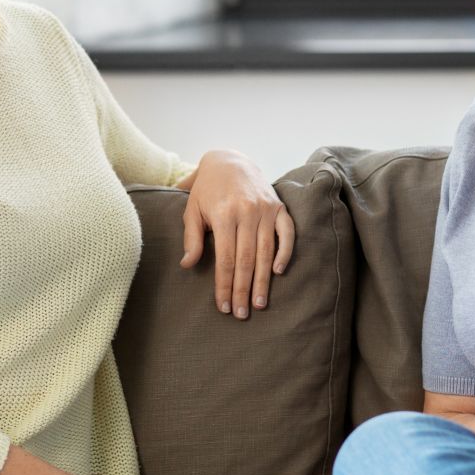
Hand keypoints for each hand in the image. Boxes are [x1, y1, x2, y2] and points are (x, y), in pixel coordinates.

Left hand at [179, 149, 295, 318]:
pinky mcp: (279, 206)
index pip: (226, 259)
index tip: (224, 306)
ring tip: (259, 303)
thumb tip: (187, 265)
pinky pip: (287, 233)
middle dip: (244, 289)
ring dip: (263, 280)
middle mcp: (247, 212)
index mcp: (224, 214)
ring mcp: (266, 209)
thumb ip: (192, 238)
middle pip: (246, 260)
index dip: (225, 285)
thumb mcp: (192, 209)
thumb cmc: (207, 190)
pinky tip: (279, 272)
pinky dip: (285, 252)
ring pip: (266, 251)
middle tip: (242, 314)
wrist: (230, 160)